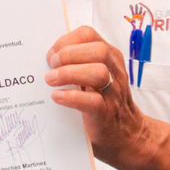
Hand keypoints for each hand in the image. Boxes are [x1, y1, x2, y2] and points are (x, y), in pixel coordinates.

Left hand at [44, 25, 158, 167]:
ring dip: (69, 73)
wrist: (125, 135)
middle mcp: (114, 71)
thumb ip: (77, 63)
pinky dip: (71, 97)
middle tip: (51, 66)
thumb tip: (44, 58)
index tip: (52, 54)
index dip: (66, 41)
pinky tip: (57, 97)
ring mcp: (113, 93)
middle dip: (69, 54)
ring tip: (51, 80)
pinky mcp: (106, 114)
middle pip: (98, 50)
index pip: (88, 34)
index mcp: (109, 57)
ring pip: (99, 73)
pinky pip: (93, 101)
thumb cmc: (102, 101)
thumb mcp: (94, 76)